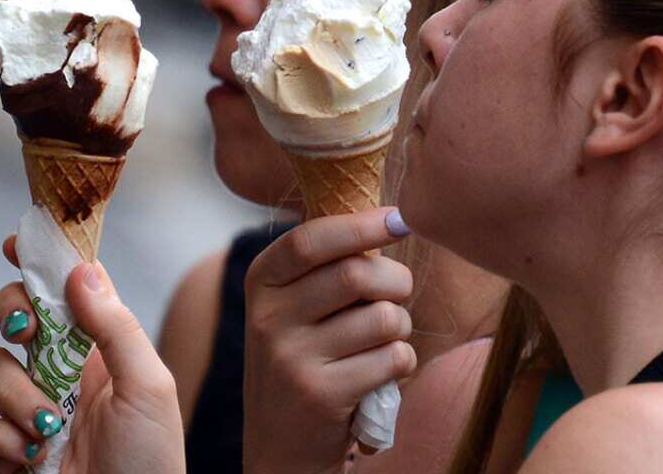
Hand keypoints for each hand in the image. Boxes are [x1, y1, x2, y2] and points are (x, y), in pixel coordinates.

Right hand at [0, 235, 184, 473]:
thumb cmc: (151, 464)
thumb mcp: (149, 388)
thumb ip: (116, 326)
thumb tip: (81, 268)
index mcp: (102, 348)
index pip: (68, 288)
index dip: (41, 259)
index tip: (16, 242)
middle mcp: (62, 371)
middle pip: (15, 312)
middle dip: (12, 311)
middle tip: (27, 329)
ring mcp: (28, 409)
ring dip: (16, 394)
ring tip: (50, 428)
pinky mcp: (2, 451)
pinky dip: (1, 439)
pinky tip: (32, 458)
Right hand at [243, 208, 415, 473]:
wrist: (280, 447)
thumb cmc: (304, 359)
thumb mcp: (293, 307)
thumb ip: (327, 265)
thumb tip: (388, 214)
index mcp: (260, 283)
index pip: (310, 239)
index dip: (361, 225)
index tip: (399, 219)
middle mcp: (266, 318)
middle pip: (356, 274)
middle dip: (395, 280)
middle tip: (398, 292)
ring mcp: (290, 358)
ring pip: (383, 318)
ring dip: (400, 328)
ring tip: (382, 342)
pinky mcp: (320, 395)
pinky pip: (392, 358)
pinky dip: (401, 362)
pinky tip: (380, 374)